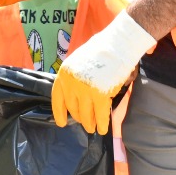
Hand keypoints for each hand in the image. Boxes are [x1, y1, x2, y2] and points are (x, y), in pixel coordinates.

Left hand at [51, 13, 156, 133]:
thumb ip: (75, 77)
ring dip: (89, 123)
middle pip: (73, 107)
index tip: (61, 122)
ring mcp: (84, 89)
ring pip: (85, 114)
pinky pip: (100, 114)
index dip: (59, 112)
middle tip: (85, 124)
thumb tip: (76, 96)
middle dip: (79, 118)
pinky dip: (102, 123)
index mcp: (64, 73)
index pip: (58, 98)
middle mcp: (71, 83)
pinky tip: (103, 129)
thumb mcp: (79, 62)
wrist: (117, 45)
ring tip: (93, 128)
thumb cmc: (101, 51)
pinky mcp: (99, 95)